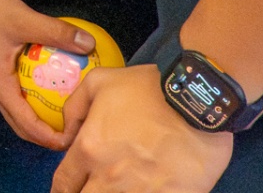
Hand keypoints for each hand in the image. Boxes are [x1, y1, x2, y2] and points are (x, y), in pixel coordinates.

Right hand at [0, 0, 101, 151]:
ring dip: (41, 120)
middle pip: (22, 126)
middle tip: (75, 132)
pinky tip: (54, 85)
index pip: (27, 125)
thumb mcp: (24, 20)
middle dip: (47, 137)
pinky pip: (18, 94)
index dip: (51, 138)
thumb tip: (89, 44)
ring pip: (18, 112)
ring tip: (67, 115)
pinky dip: (36, 100)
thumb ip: (56, 32)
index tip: (75, 139)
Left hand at [53, 64, 232, 192]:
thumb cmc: (150, 88)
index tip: (71, 186)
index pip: (63, 184)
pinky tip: (148, 189)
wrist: (199, 99)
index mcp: (89, 149)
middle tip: (94, 185)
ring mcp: (141, 191)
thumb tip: (66, 131)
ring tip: (123, 186)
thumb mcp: (100, 81)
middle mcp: (110, 177)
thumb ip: (74, 106)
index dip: (64, 188)